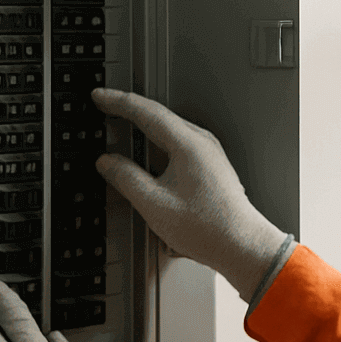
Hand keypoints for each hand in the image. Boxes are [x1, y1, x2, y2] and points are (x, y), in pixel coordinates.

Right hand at [92, 87, 287, 302]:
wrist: (241, 245)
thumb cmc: (208, 228)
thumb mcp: (154, 204)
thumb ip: (126, 178)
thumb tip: (107, 163)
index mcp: (188, 145)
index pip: (146, 112)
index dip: (118, 102)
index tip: (99, 97)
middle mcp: (202, 142)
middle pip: (159, 115)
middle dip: (129, 109)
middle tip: (104, 106)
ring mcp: (209, 152)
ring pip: (169, 128)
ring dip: (143, 124)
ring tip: (121, 123)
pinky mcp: (211, 164)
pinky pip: (179, 141)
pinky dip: (157, 139)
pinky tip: (148, 149)